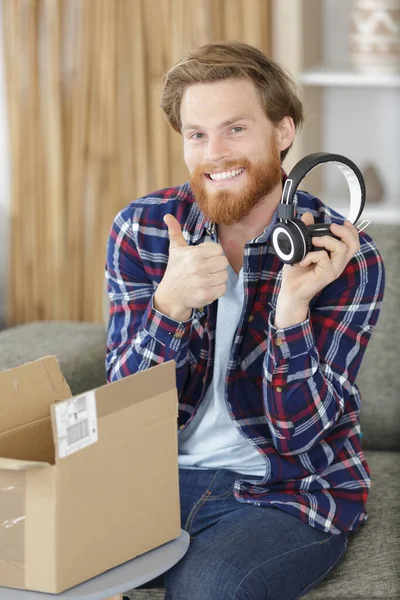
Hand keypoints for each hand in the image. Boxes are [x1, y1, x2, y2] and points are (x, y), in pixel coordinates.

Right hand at [154, 214, 228, 320]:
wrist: (170, 296)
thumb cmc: (175, 270)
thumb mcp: (175, 250)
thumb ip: (175, 232)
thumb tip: (167, 216)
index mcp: (194, 254)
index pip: (218, 249)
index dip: (212, 254)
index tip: (203, 259)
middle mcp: (199, 268)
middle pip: (223, 262)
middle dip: (216, 266)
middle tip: (205, 270)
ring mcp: (203, 282)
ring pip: (225, 275)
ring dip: (217, 278)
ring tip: (205, 279)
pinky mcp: (207, 295)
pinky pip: (223, 288)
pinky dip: (217, 289)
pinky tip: (206, 288)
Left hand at [275, 212, 359, 327]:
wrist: (290, 291)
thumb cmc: (297, 272)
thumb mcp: (302, 247)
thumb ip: (307, 232)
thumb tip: (308, 215)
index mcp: (335, 257)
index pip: (353, 243)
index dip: (352, 231)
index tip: (343, 222)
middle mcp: (338, 264)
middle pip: (354, 245)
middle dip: (345, 232)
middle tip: (331, 227)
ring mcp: (334, 270)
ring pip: (341, 249)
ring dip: (326, 240)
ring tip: (313, 241)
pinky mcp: (327, 275)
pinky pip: (323, 257)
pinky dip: (311, 254)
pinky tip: (303, 260)